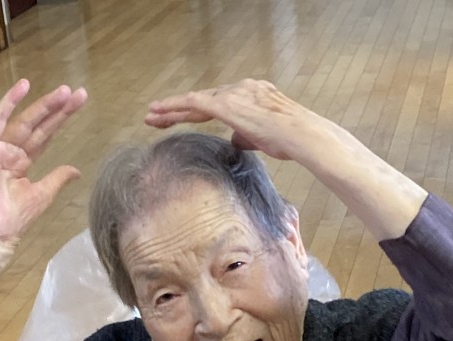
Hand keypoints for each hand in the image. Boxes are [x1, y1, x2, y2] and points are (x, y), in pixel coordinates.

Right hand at [0, 79, 87, 238]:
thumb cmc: (14, 217)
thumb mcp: (43, 194)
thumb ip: (57, 178)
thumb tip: (76, 170)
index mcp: (22, 161)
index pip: (45, 135)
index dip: (61, 120)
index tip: (79, 103)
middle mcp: (10, 150)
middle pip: (38, 125)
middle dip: (57, 109)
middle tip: (77, 93)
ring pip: (23, 121)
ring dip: (42, 105)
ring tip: (63, 92)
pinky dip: (8, 103)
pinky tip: (23, 86)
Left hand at [145, 79, 314, 161]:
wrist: (301, 134)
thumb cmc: (289, 140)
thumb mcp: (264, 139)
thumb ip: (246, 136)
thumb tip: (234, 140)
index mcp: (251, 96)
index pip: (217, 103)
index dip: (196, 111)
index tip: (181, 118)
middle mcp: (241, 89)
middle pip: (203, 100)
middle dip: (178, 109)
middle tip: (156, 116)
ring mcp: (235, 95)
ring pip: (196, 101)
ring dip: (171, 109)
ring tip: (151, 116)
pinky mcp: (229, 105)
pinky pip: (196, 103)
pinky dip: (177, 107)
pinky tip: (161, 111)